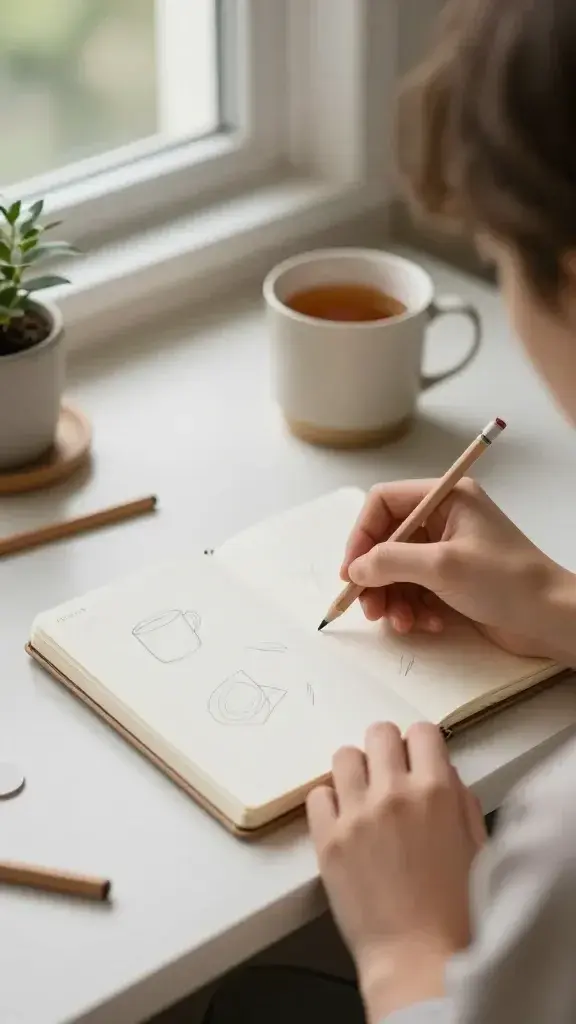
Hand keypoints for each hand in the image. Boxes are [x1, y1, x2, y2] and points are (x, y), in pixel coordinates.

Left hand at [307, 722, 485, 1021]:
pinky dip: (330, 802)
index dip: (421, 744)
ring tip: (363, 796)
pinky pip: (317, 795)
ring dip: (356, 771)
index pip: (421, 731)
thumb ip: (459, 799)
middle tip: (389, 774)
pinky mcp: (327, 839)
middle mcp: (393, 793)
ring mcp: (356, 814)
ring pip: (343, 756)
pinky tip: (344, 821)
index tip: (417, 759)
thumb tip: (441, 771)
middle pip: (379, 733)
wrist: (417, 957)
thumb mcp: (476, 845)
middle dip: (387, 748)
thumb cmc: (455, 909)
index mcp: (436, 791)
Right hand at [341, 478, 571, 658]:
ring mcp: (449, 550)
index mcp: (445, 497)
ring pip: (399, 570)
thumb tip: (356, 568)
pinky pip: (416, 589)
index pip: (384, 503)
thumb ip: (391, 561)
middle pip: (387, 540)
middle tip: (371, 609)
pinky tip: (429, 625)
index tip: (352, 571)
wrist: (551, 619)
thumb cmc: (505, 581)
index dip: (362, 535)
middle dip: (376, 577)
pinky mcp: (453, 579)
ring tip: (403, 623)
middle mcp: (445, 518)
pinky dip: (415, 608)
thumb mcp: (441, 566)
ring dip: (394, 599)